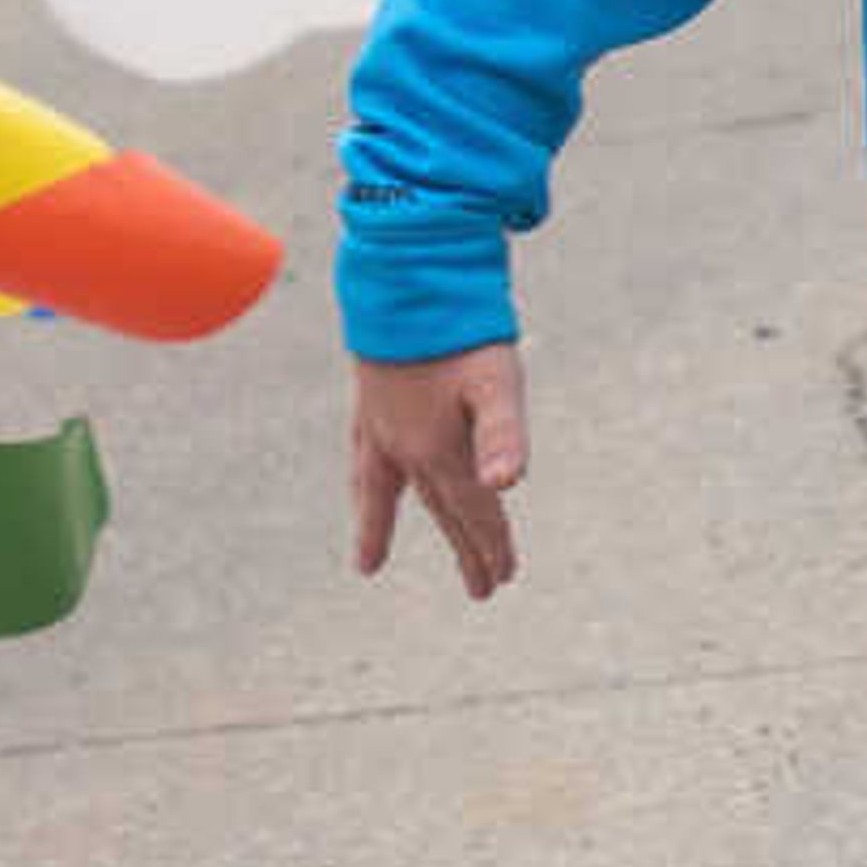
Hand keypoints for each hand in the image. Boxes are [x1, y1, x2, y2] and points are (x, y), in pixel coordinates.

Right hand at [348, 344, 528, 597]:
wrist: (408, 275)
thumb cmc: (461, 327)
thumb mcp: (496, 379)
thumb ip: (502, 434)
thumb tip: (507, 486)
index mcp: (438, 449)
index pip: (474, 511)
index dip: (492, 545)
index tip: (505, 577)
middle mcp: (404, 448)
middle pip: (441, 510)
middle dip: (464, 549)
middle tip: (483, 590)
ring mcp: (380, 427)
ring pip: (390, 492)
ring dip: (385, 527)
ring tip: (367, 562)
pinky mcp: (368, 404)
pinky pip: (361, 461)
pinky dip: (361, 485)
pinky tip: (359, 486)